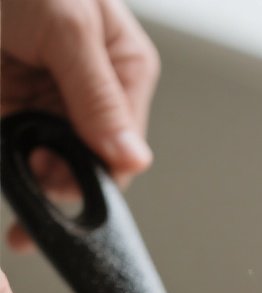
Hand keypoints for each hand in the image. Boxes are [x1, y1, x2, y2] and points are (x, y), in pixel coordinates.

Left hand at [2, 0, 159, 249]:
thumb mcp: (70, 27)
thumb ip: (99, 96)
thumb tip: (133, 158)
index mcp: (125, 71)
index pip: (124, 150)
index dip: (97, 176)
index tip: (63, 180)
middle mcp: (93, 94)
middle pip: (88, 165)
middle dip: (60, 177)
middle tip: (34, 169)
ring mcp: (51, 103)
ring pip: (52, 167)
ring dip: (31, 175)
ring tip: (15, 157)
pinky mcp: (14, 106)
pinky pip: (16, 153)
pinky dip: (10, 164)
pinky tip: (7, 161)